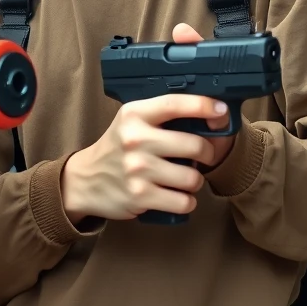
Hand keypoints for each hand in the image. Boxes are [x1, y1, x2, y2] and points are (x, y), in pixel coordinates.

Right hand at [61, 23, 230, 222]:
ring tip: (182, 176)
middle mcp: (135, 139)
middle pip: (195, 145)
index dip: (203, 105)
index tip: (220, 109)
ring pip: (193, 178)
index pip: (175, 103)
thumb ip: (163, 111)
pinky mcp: (140, 196)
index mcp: (134, 114)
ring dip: (194, 180)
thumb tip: (211, 106)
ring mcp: (137, 169)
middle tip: (201, 154)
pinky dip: (185, 201)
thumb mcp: (132, 120)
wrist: (86, 179)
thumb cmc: (119, 146)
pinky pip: (184, 202)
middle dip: (207, 152)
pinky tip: (174, 194)